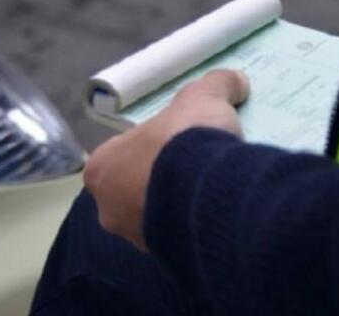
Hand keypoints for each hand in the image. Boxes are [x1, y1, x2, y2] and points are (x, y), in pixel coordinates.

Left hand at [83, 69, 249, 250]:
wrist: (205, 193)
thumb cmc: (183, 141)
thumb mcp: (203, 97)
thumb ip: (216, 85)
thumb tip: (236, 81)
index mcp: (102, 167)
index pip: (122, 154)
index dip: (151, 145)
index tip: (177, 142)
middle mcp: (109, 208)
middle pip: (136, 189)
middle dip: (162, 179)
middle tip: (196, 166)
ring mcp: (136, 237)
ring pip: (157, 216)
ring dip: (179, 204)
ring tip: (213, 188)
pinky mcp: (166, 257)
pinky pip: (181, 235)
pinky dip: (195, 224)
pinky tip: (217, 210)